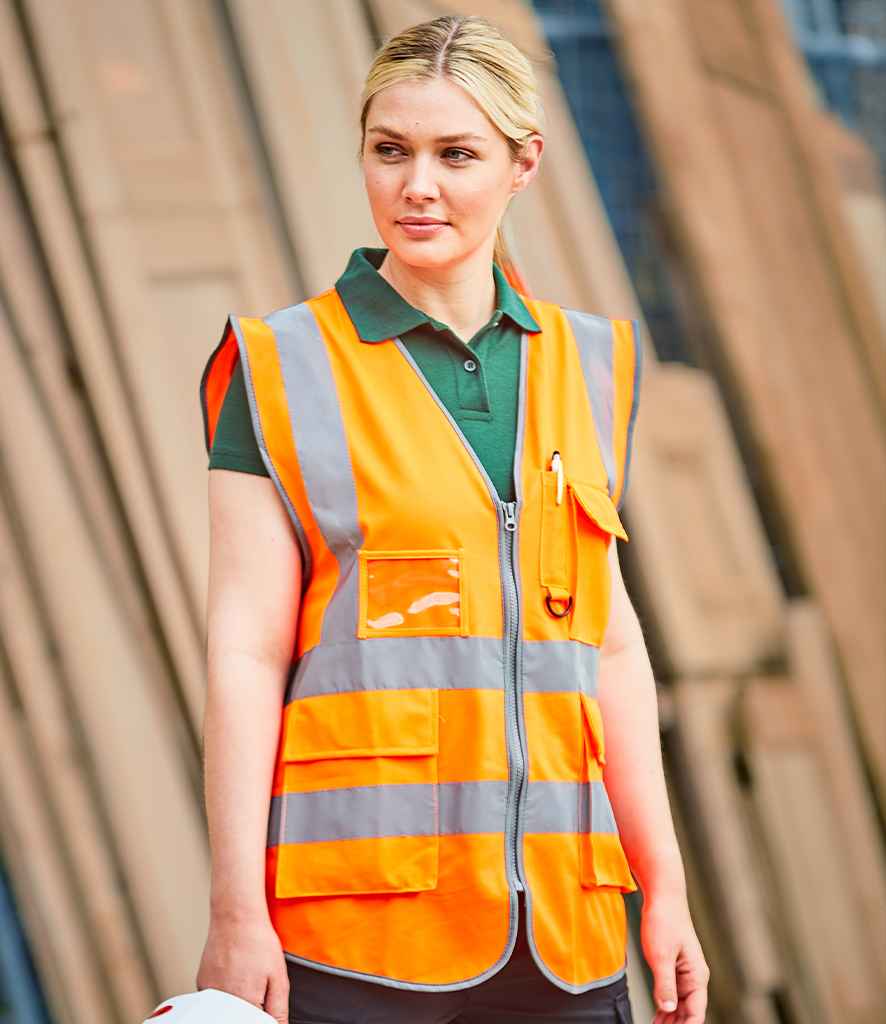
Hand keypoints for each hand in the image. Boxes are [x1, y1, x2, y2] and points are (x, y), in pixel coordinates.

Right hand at [196, 911, 289, 1022]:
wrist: (235, 916)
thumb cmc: (258, 941)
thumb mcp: (278, 976)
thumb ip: (278, 1009)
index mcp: (245, 1003)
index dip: (262, 1017)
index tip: (265, 1005)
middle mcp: (224, 1002)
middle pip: (239, 1018)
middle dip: (250, 1010)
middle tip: (256, 983)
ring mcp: (209, 994)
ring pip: (227, 1011)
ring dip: (237, 1002)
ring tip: (246, 975)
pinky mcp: (201, 985)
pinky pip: (215, 1000)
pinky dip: (225, 993)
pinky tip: (234, 973)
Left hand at [640, 890, 708, 1022]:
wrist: (662, 896)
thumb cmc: (664, 921)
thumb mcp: (661, 955)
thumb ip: (665, 984)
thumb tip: (669, 1009)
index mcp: (697, 976)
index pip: (695, 1013)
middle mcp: (693, 977)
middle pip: (688, 1012)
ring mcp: (684, 973)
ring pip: (680, 1005)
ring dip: (670, 1020)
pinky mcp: (673, 966)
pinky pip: (671, 993)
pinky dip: (665, 1007)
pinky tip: (656, 1016)